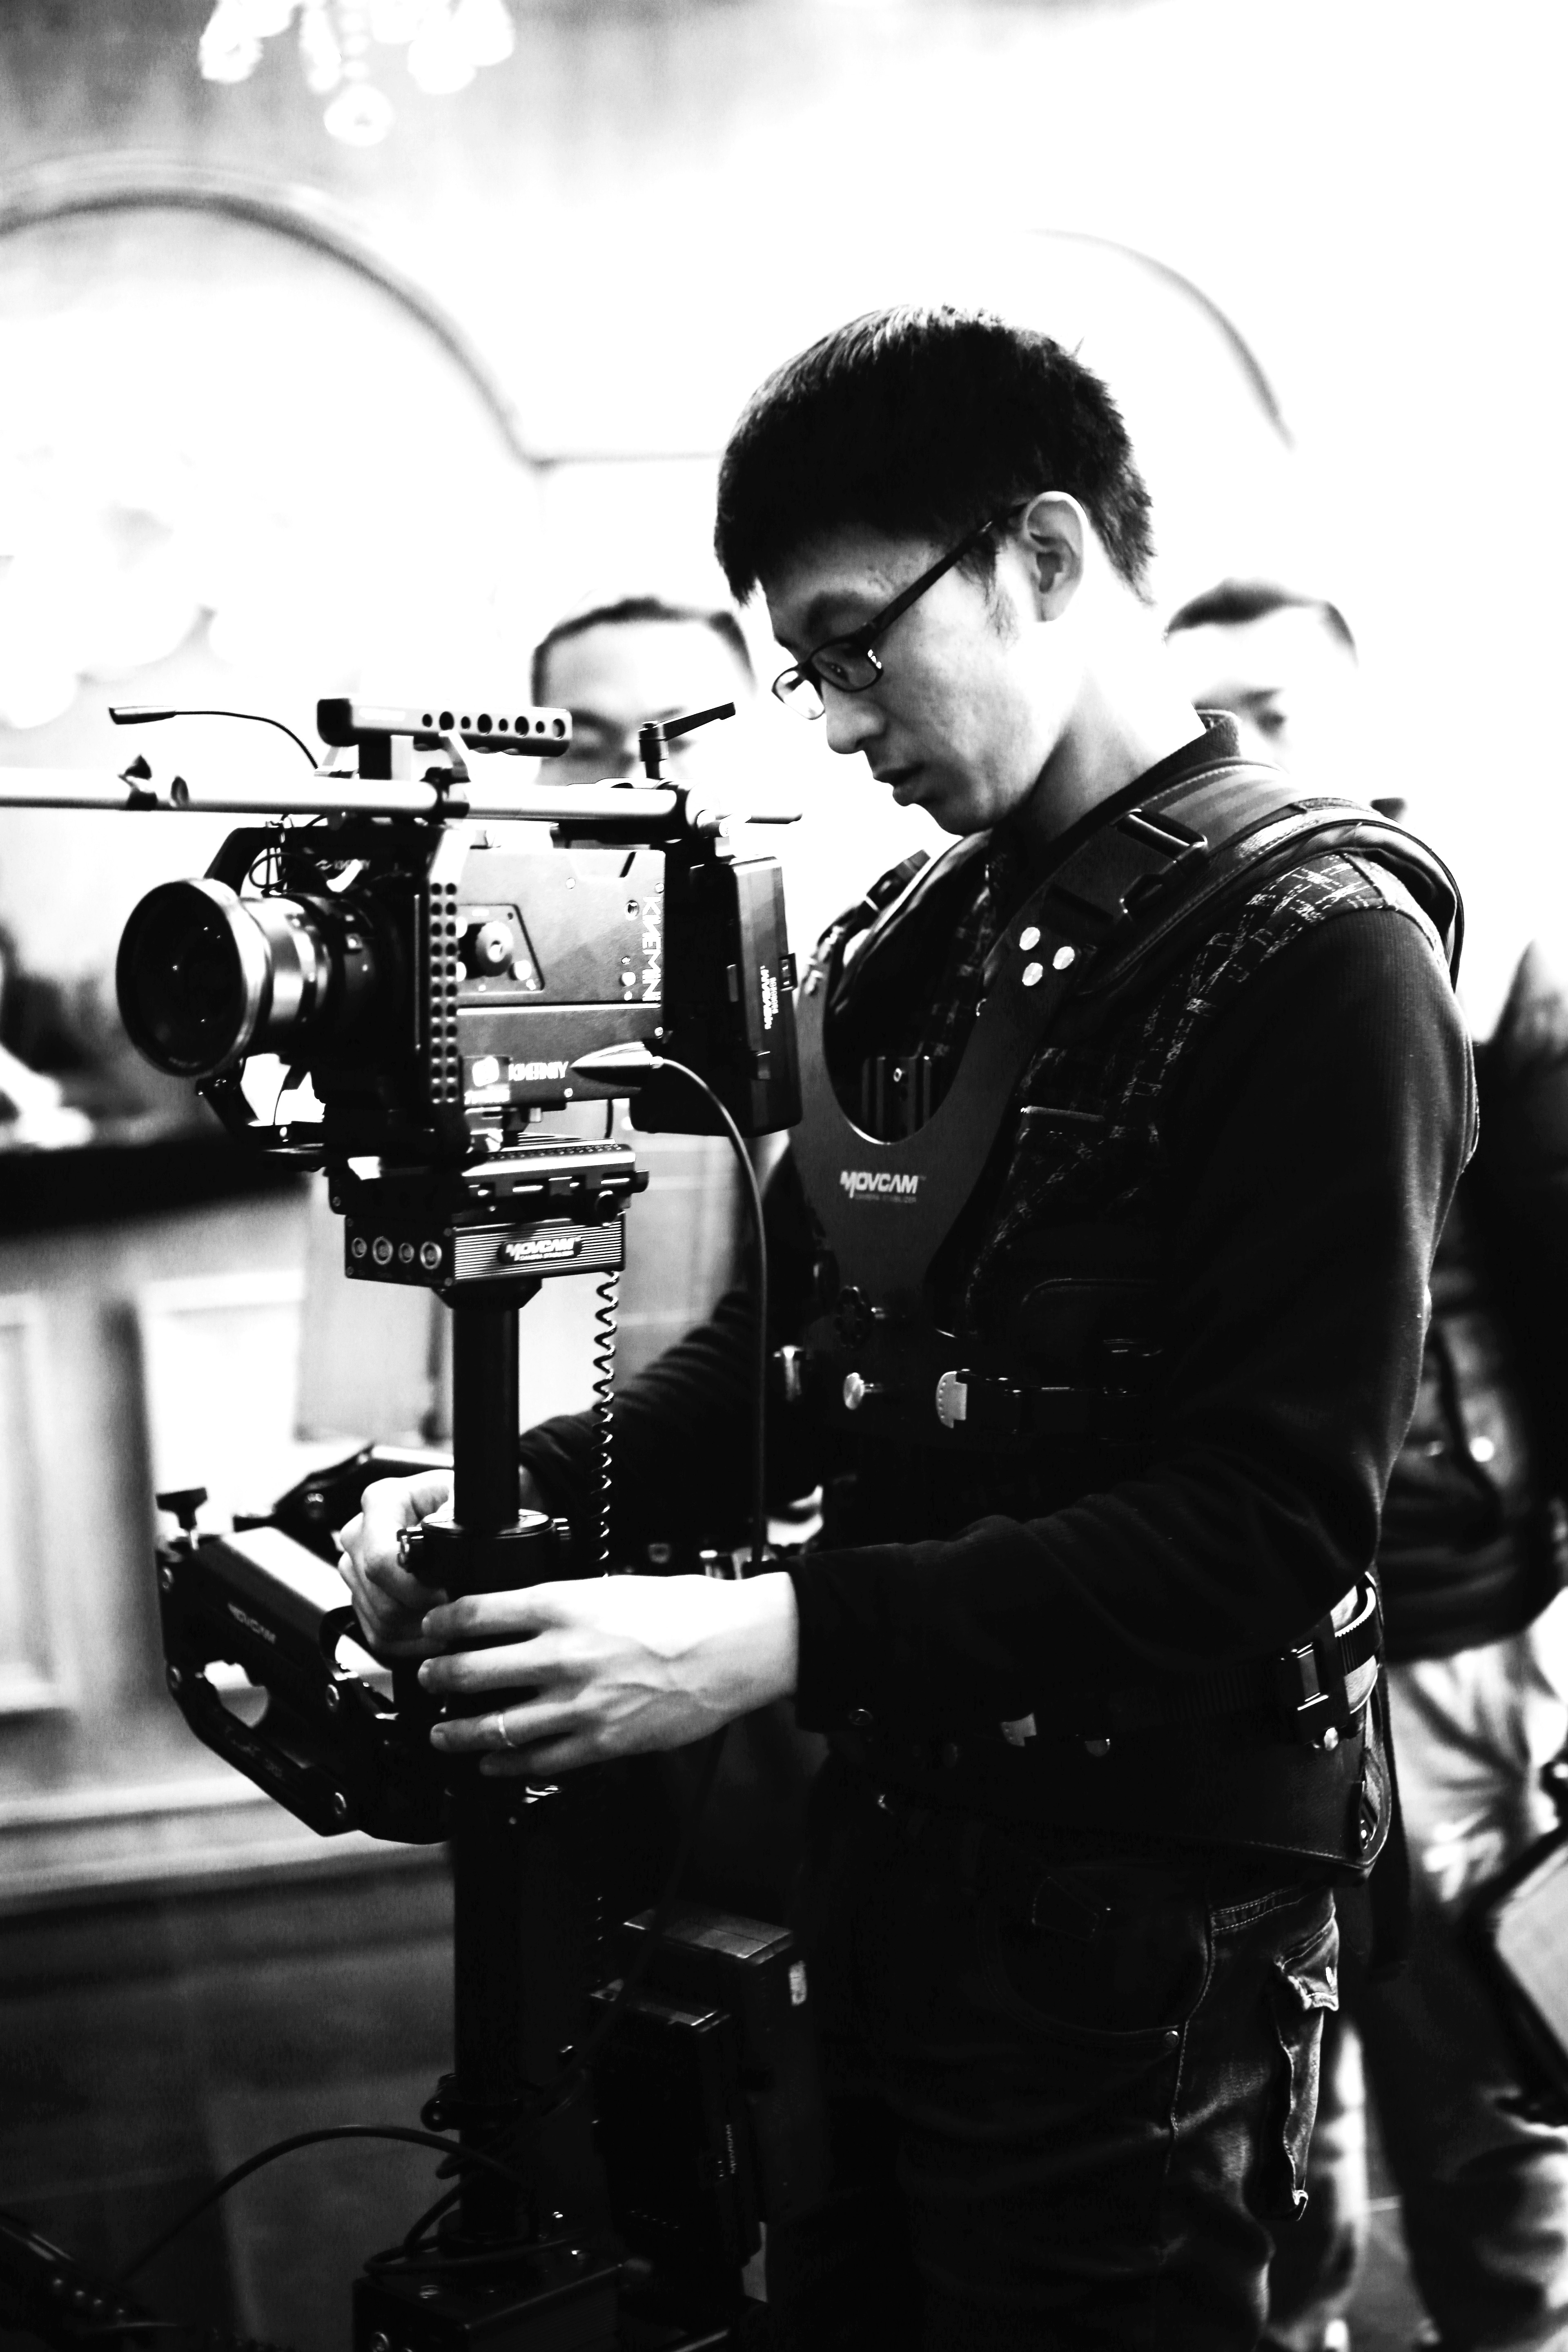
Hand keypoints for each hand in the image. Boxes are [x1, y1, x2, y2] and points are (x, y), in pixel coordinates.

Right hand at [333, 1468, 543, 1653]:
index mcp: (381, 1502)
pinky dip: (410, 1643)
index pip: (380, 1559)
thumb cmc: (459, 1499)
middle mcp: (359, 1534)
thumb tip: (446, 1534)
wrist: (451, 1507)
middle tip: (458, 1614)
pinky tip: (436, 1633)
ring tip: (452, 1623)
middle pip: (379, 1596)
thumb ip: (453, 1510)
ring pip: (380, 1620)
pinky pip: (379, 1635)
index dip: (415, 1588)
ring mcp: (355, 1568)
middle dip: (422, 1612)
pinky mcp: (361, 1596)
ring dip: (419, 1630)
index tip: (448, 1596)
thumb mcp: (462, 1495)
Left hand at [417, 1572, 799, 1775]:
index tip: (430, 1627)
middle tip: (427, 1677)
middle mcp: (564, 1654)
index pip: (480, 1613)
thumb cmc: (688, 1610)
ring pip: (497, 1725)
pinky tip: (493, 1761)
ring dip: (459, 1731)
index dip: (443, 1622)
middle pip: (474, 1670)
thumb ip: (568, 1605)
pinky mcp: (602, 1742)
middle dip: (439, 1677)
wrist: (736, 1647)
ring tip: (442, 1733)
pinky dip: (508, 1763)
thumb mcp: (615, 1587)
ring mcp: (580, 1703)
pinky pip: (539, 1760)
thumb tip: (529, 1618)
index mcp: (566, 1605)